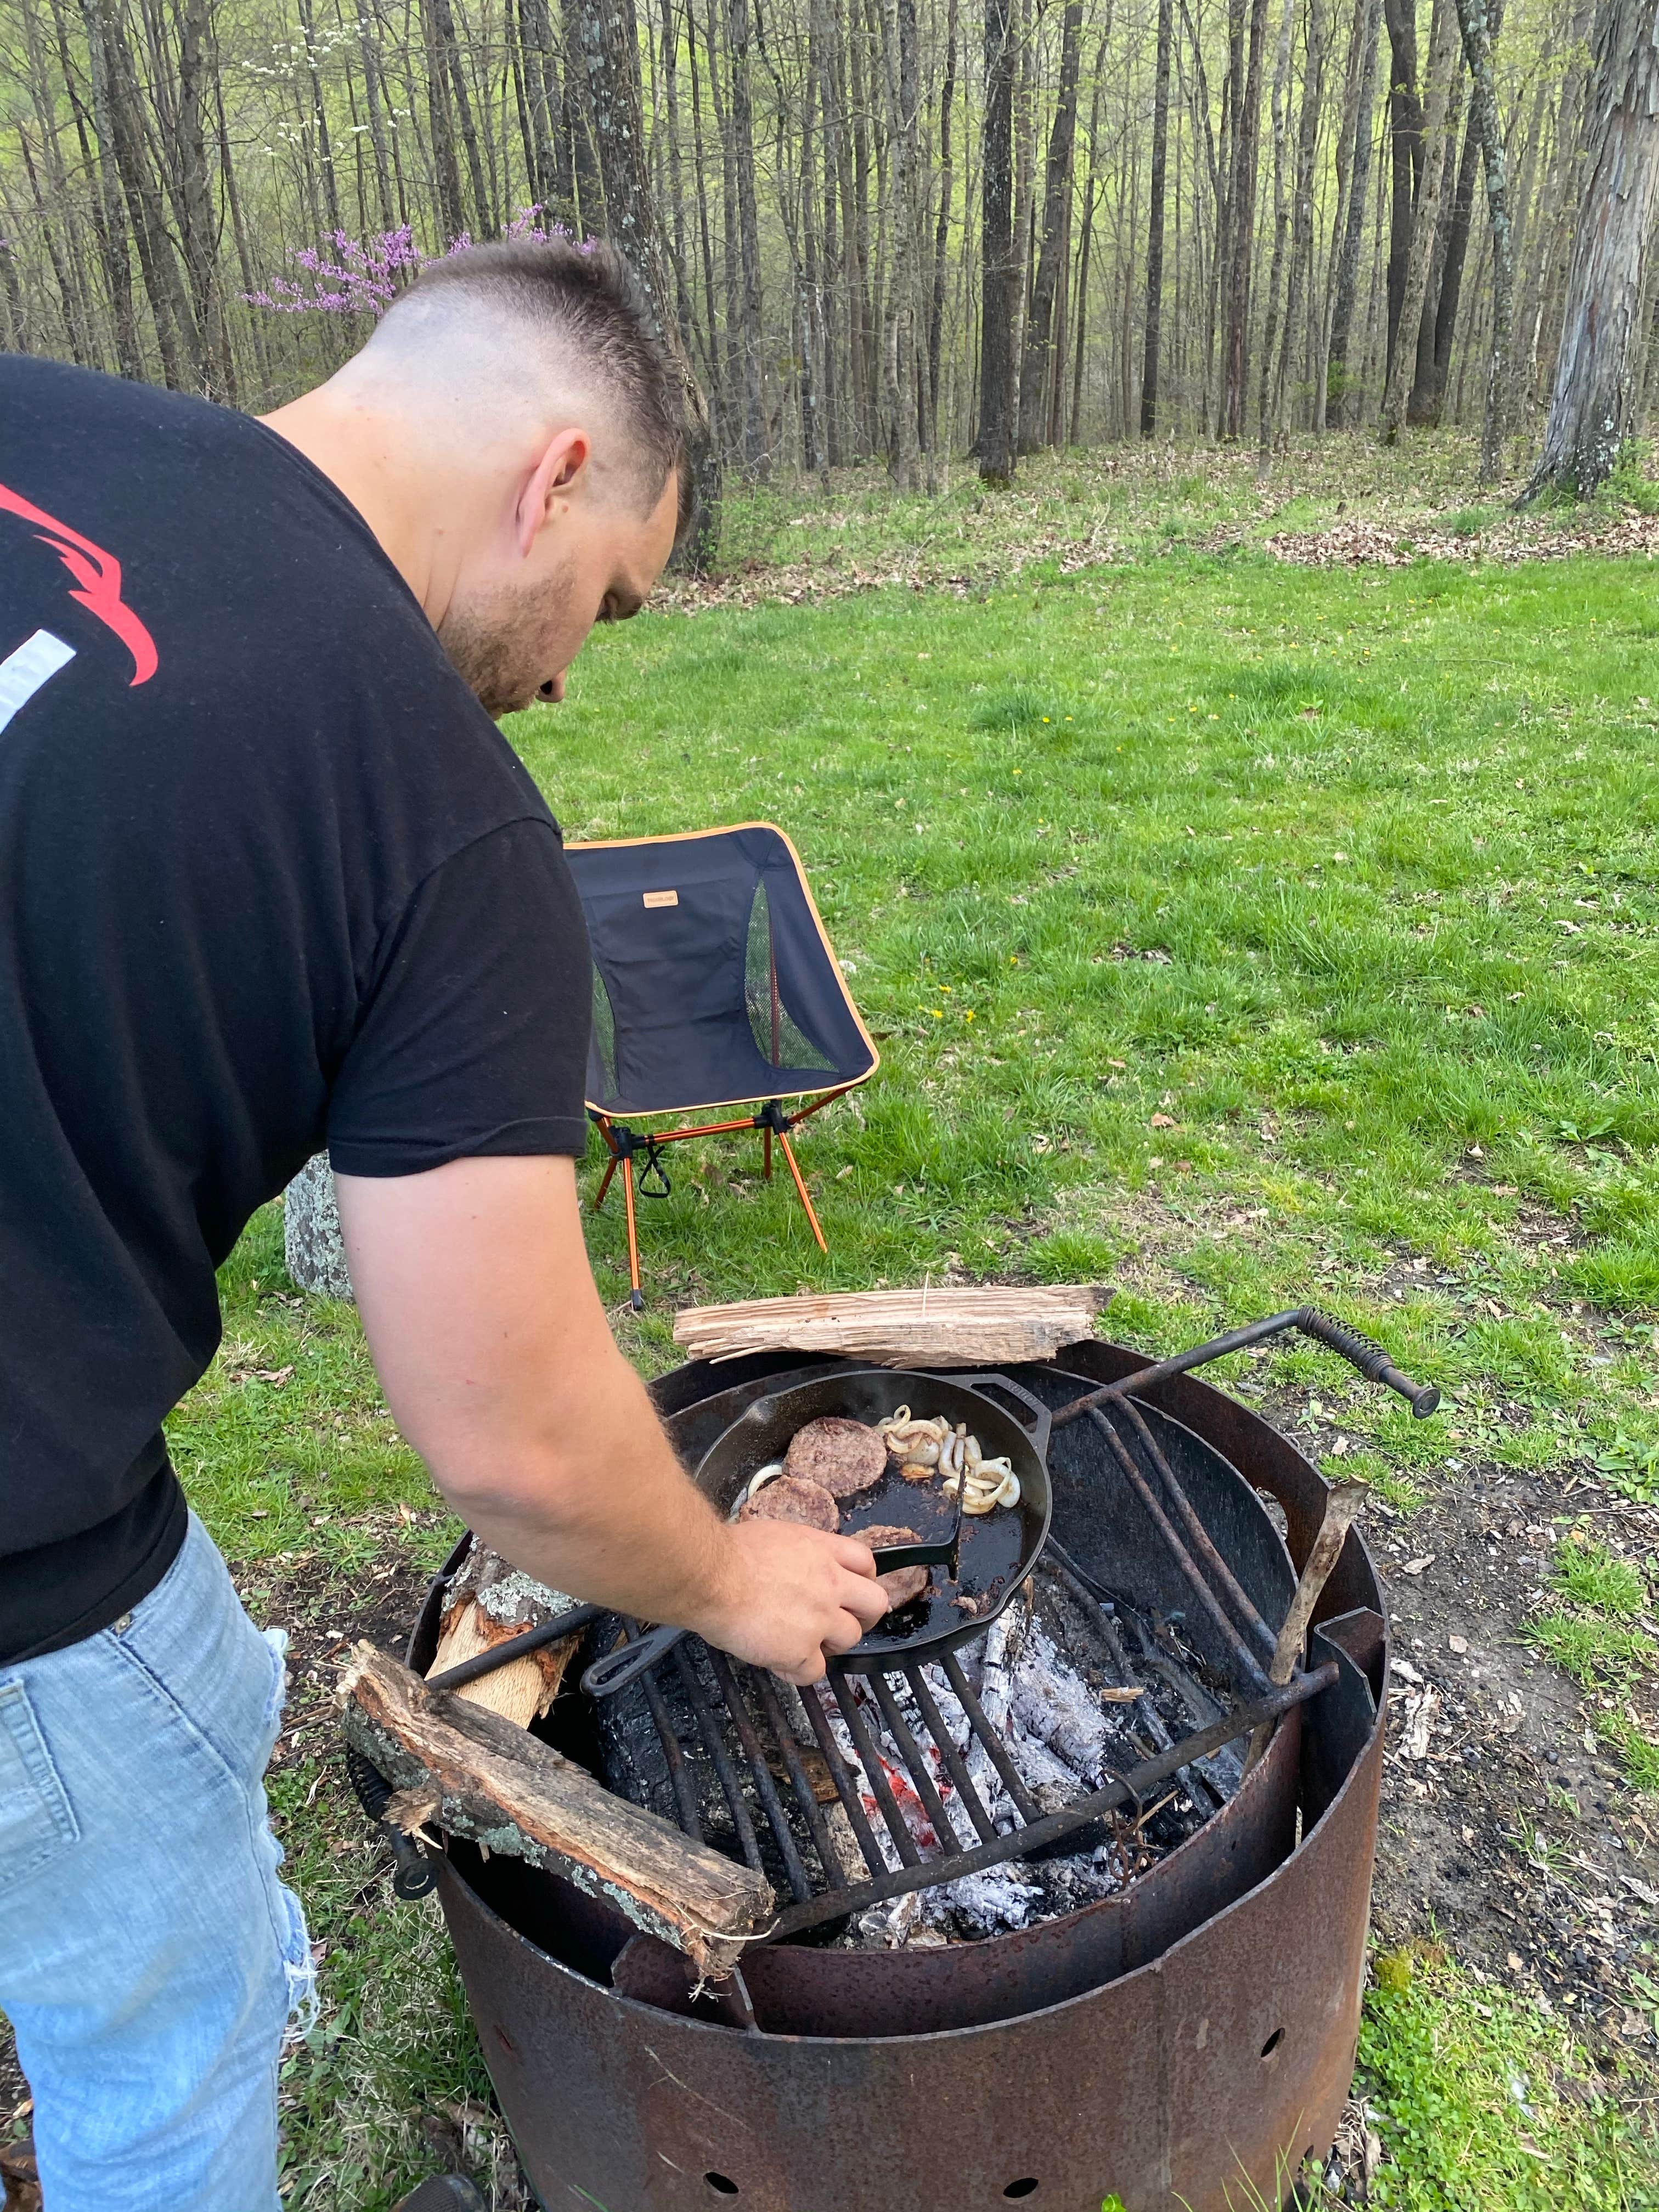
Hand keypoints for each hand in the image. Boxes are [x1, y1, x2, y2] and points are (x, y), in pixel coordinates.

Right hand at [694, 1521, 890, 1684]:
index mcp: (821, 1551)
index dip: (863, 1579)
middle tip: (842, 1623)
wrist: (710, 1576)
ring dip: (830, 1644)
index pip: (865, 1562)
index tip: (852, 1590)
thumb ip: (796, 1554)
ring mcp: (819, 1618)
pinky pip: (815, 1672)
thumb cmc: (727, 1554)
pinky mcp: (801, 1650)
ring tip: (803, 1643)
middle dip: (863, 1616)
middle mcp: (829, 1583)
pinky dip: (800, 1671)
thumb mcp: (773, 1536)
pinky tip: (781, 1663)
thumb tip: (794, 1565)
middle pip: (875, 1602)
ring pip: (850, 1639)